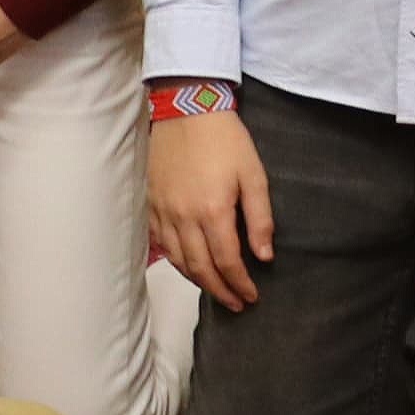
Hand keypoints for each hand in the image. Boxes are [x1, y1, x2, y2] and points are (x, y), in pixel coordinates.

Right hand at [147, 103, 271, 309]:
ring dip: (197, 281)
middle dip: (220, 291)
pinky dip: (175, 260)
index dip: (240, 284)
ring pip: (177, 259)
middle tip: (236, 304)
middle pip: (200, 268)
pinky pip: (161, 242)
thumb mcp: (254, 176)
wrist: (185, 110)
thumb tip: (264, 256)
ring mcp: (163, 211)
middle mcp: (183, 216)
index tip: (252, 296)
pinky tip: (187, 265)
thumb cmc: (225, 140)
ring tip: (215, 289)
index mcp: (212, 211)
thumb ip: (260, 219)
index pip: (227, 262)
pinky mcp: (150, 202)